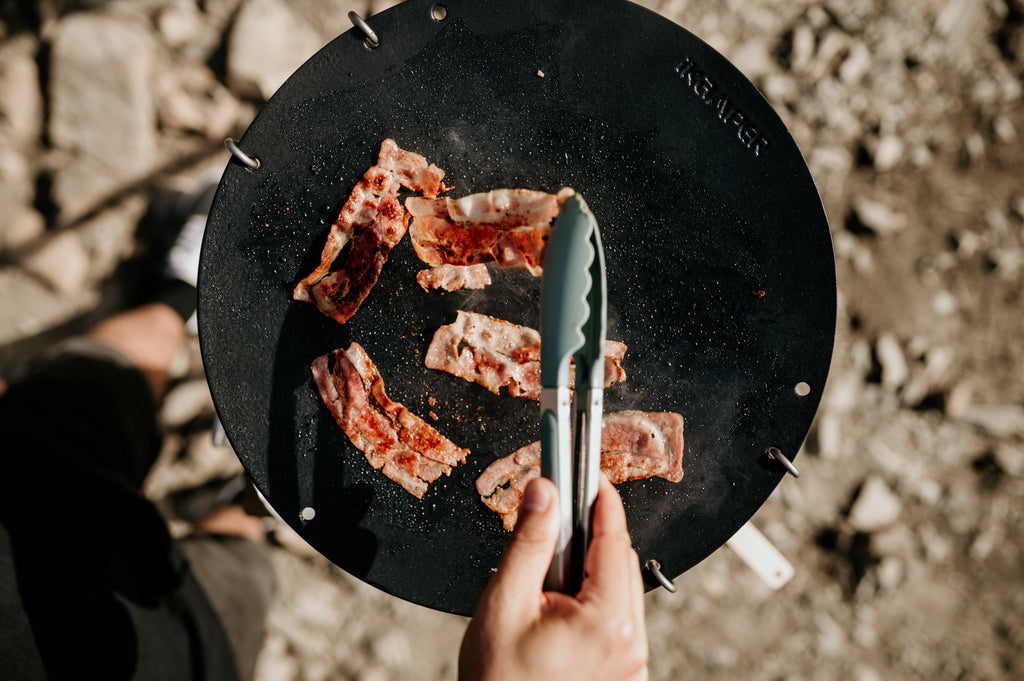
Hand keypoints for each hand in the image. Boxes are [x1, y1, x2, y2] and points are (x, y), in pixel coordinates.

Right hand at [459, 476, 647, 680]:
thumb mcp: (505, 600)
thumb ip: (529, 541)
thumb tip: (544, 491)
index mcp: (608, 621)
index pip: (614, 538)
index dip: (601, 499)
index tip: (588, 475)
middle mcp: (630, 642)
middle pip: (619, 561)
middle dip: (587, 540)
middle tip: (550, 535)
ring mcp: (630, 662)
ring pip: (618, 589)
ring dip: (588, 573)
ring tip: (545, 591)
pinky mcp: (622, 671)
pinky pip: (616, 619)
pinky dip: (592, 603)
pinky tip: (558, 613)